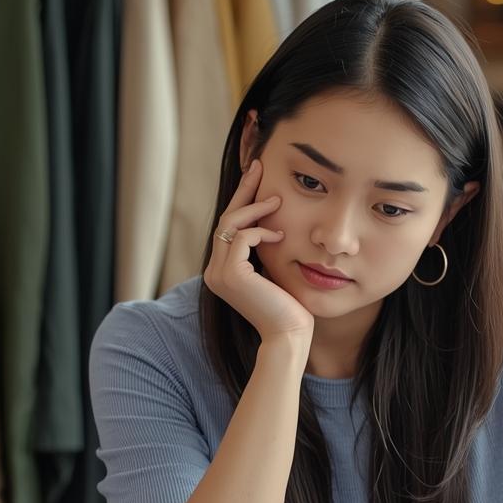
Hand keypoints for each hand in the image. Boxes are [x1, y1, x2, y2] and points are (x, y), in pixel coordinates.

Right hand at [202, 159, 312, 343]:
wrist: (289, 335)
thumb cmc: (289, 307)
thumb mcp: (273, 271)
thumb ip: (263, 251)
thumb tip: (270, 222)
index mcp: (221, 270)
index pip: (228, 227)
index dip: (241, 200)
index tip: (256, 177)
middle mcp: (213, 271)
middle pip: (225, 220)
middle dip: (243, 191)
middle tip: (259, 167)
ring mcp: (219, 273)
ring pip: (231, 224)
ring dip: (255, 209)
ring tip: (277, 200)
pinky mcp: (231, 275)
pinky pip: (243, 237)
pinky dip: (261, 231)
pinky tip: (280, 234)